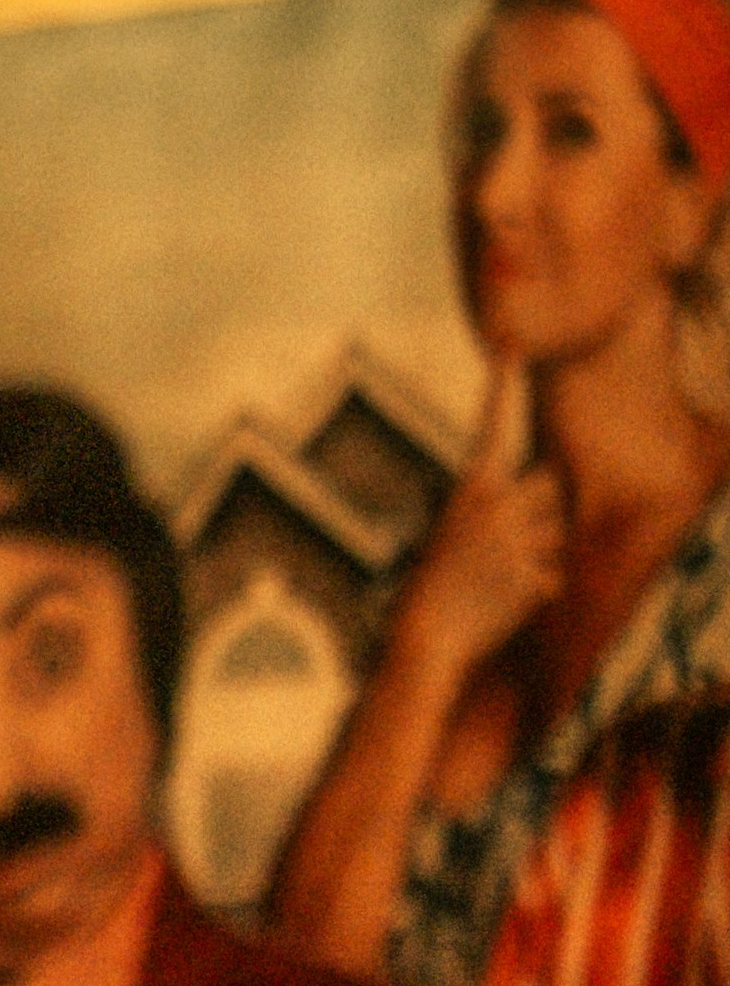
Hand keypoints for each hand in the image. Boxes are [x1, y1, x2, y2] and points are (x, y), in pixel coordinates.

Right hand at [386, 359, 564, 694]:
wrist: (426, 638)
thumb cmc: (434, 585)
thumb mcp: (456, 531)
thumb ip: (498, 505)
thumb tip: (550, 489)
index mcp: (470, 489)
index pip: (493, 427)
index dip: (502, 386)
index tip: (509, 347)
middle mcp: (497, 507)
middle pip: (552, 483)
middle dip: (544, 505)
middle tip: (508, 536)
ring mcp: (518, 541)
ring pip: (560, 529)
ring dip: (541, 550)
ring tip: (499, 575)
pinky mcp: (534, 576)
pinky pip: (556, 573)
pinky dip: (537, 589)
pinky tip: (503, 602)